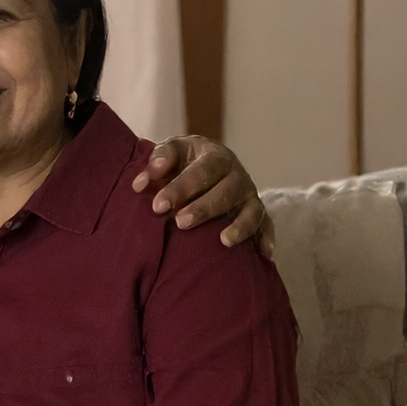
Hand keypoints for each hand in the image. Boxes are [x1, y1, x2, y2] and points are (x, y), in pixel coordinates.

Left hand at [137, 135, 272, 253]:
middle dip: (204, 208)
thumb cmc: (184, 160)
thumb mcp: (172, 151)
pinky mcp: (257, 210)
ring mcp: (249, 194)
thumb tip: (140, 183)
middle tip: (180, 222)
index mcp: (216, 156)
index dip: (181, 188)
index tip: (158, 206)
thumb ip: (157, 162)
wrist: (206, 161)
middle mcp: (237, 174)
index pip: (201, 171)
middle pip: (226, 191)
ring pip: (250, 209)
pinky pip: (266, 224)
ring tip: (223, 241)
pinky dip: (266, 237)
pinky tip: (264, 254)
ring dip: (239, 226)